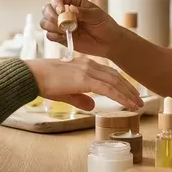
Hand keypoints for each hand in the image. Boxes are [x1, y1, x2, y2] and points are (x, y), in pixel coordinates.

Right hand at [25, 56, 142, 111]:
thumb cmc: (43, 83)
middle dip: (129, 88)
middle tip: (139, 100)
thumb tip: (93, 106)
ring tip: (137, 104)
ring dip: (128, 93)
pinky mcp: (84, 79)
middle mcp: (88, 65)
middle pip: (115, 76)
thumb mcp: (65, 93)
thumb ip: (80, 98)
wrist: (32, 76)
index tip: (130, 94)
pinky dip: (121, 96)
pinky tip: (128, 104)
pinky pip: (108, 89)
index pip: (108, 74)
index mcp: (84, 65)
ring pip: (115, 82)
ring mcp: (87, 71)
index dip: (121, 84)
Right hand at [39, 0, 121, 58]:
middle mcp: (64, 12)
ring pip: (44, 22)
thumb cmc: (104, 25)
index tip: (62, 11)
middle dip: (51, 16)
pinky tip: (64, 37)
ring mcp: (61, 25)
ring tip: (65, 31)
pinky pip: (49, 35)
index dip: (56, 3)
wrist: (108, 42)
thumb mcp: (97, 16)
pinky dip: (53, 36)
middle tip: (61, 23)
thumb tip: (71, 10)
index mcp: (72, 2)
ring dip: (51, 26)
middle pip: (46, 9)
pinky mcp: (61, 37)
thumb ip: (84, 13)